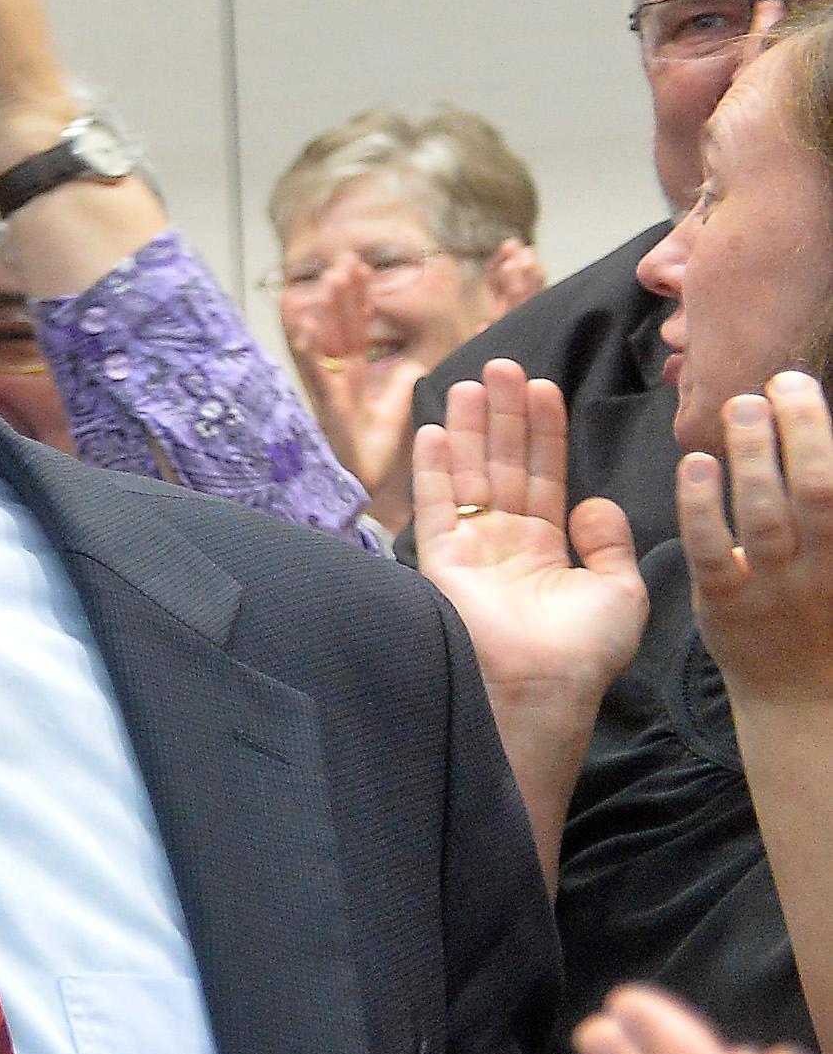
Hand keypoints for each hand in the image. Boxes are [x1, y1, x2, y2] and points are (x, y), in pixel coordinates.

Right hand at [288, 284, 443, 502]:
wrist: (372, 497)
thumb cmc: (382, 458)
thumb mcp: (400, 408)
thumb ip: (405, 380)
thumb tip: (418, 358)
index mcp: (356, 379)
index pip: (356, 329)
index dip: (357, 299)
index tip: (360, 267)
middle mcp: (337, 383)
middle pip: (338, 330)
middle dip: (341, 296)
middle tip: (345, 261)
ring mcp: (329, 395)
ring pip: (323, 346)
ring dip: (323, 312)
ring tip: (328, 280)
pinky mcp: (327, 413)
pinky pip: (315, 378)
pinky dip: (306, 351)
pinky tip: (302, 325)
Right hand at [414, 362, 647, 712]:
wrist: (543, 687)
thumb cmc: (584, 651)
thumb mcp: (620, 590)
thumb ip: (609, 541)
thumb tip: (593, 502)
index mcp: (545, 548)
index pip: (544, 476)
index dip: (544, 432)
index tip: (542, 388)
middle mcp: (503, 542)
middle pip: (503, 465)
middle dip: (503, 415)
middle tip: (501, 366)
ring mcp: (469, 549)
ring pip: (469, 474)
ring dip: (470, 428)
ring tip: (472, 382)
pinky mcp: (441, 561)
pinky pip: (435, 505)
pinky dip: (434, 468)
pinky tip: (437, 430)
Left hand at [685, 372, 832, 713]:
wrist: (803, 696)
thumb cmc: (826, 611)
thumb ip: (827, 509)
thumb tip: (814, 448)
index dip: (824, 433)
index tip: (805, 386)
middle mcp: (826, 568)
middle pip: (820, 490)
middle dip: (803, 429)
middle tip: (782, 380)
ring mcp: (777, 588)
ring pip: (767, 514)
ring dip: (755, 454)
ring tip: (742, 405)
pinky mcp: (727, 604)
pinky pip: (711, 550)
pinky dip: (702, 505)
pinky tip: (695, 463)